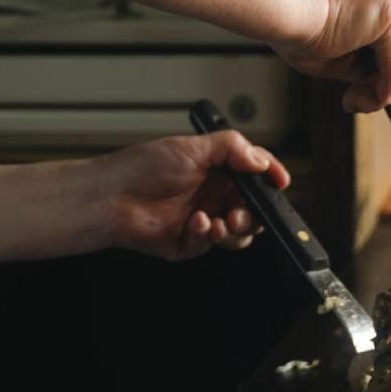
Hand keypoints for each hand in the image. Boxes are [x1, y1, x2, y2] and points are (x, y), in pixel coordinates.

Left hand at [101, 131, 289, 261]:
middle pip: (253, 209)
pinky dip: (210, 235)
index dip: (271, 177)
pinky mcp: (190, 242)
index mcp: (218, 170)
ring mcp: (203, 220)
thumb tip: (261, 160)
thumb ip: (231, 148)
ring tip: (222, 222)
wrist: (110, 197)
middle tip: (241, 211)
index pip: (255, 174)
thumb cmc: (141, 167)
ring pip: (239, 233)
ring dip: (236, 229)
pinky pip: (213, 244)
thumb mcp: (191, 147)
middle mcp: (213, 195)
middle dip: (254, 213)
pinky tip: (198, 223)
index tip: (280, 181)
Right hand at [275, 0, 390, 112]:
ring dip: (383, 93)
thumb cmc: (301, 36)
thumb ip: (365, 71)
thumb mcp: (342, 61)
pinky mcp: (390, 17)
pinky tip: (364, 98)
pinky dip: (385, 89)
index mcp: (376, 7)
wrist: (288, 20)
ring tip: (356, 102)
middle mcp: (389, 1)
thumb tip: (381, 89)